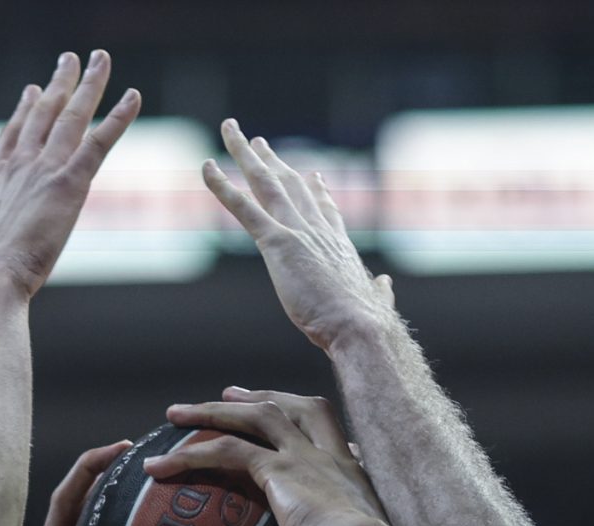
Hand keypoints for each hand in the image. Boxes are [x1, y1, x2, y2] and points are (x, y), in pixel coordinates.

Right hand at [0, 51, 140, 298]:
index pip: (13, 135)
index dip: (24, 111)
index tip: (32, 89)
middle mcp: (19, 164)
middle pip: (42, 113)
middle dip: (57, 84)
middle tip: (70, 60)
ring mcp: (43, 169)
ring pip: (71, 116)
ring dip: (89, 85)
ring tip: (101, 60)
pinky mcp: (69, 183)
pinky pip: (99, 142)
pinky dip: (118, 118)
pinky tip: (133, 97)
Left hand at [145, 389, 392, 525]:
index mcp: (350, 469)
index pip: (323, 423)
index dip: (295, 410)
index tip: (276, 408)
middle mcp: (328, 454)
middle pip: (287, 407)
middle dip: (253, 398)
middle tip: (225, 395)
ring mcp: (303, 456)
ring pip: (252, 417)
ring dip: (211, 413)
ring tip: (176, 415)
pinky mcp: (278, 470)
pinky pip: (225, 451)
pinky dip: (187, 456)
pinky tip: (159, 468)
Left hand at [201, 119, 396, 353]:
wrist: (358, 326)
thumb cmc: (365, 322)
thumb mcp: (375, 301)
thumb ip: (379, 290)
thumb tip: (386, 284)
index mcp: (338, 244)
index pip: (324, 210)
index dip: (316, 191)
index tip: (312, 175)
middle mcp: (317, 228)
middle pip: (291, 184)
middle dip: (272, 161)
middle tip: (256, 142)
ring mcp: (297, 231)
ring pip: (266, 182)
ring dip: (244, 154)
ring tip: (230, 131)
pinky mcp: (278, 242)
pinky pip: (244, 208)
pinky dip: (222, 186)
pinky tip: (207, 168)